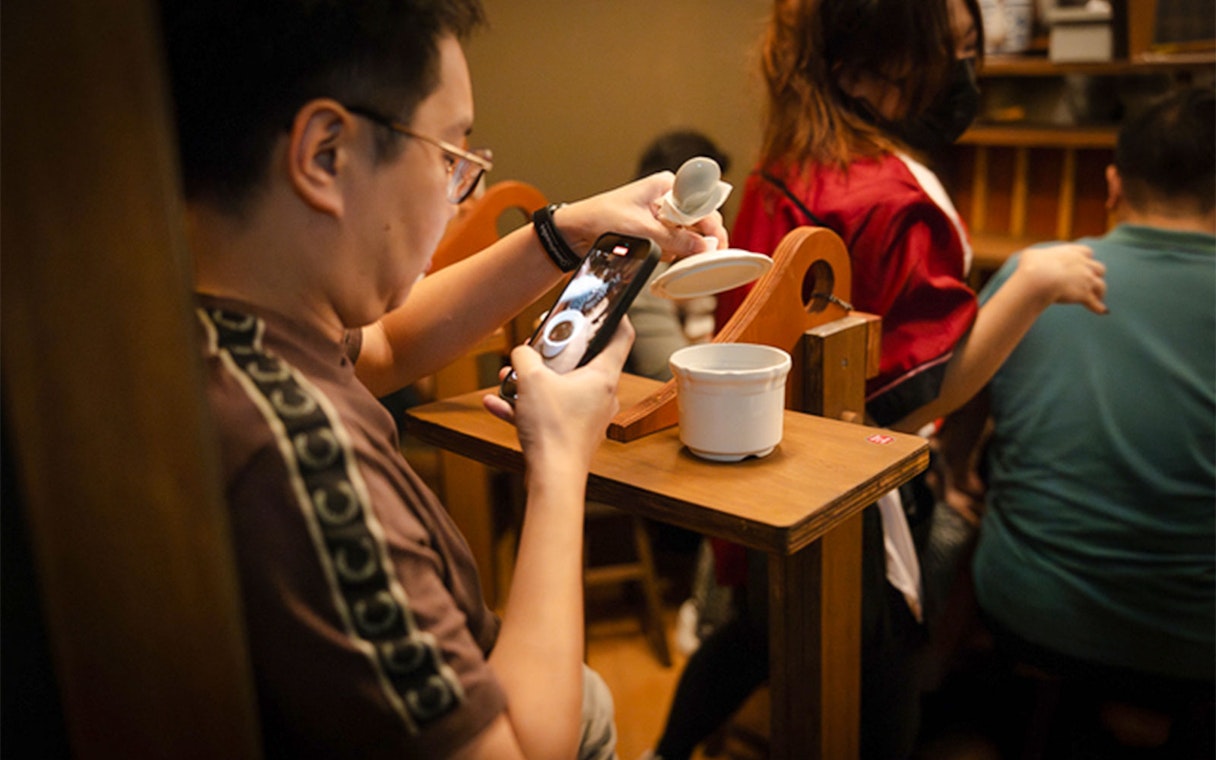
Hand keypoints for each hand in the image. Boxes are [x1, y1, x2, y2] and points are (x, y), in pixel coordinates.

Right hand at [483, 318, 634, 472]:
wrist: (552, 478)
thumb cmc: (552, 430)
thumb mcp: (531, 378)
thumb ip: (524, 355)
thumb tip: (521, 352)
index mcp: (603, 376)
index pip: (621, 336)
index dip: (614, 316)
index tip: (603, 306)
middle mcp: (602, 396)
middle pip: (584, 362)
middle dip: (554, 353)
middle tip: (537, 346)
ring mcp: (588, 416)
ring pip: (561, 388)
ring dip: (533, 381)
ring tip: (509, 377)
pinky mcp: (572, 433)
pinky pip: (548, 411)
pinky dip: (525, 406)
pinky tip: (496, 403)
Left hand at [554, 174, 728, 261]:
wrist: (575, 232)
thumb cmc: (601, 218)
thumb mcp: (640, 229)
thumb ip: (674, 240)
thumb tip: (703, 248)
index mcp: (667, 186)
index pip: (702, 201)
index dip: (712, 223)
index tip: (716, 244)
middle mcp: (669, 199)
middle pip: (701, 220)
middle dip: (702, 240)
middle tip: (706, 259)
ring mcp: (664, 217)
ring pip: (690, 235)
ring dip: (686, 250)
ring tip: (679, 258)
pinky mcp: (657, 233)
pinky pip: (676, 245)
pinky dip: (675, 255)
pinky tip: (666, 259)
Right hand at [1016, 244, 1107, 313]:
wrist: (1038, 280)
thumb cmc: (1031, 266)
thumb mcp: (1031, 255)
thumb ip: (1035, 256)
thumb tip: (1030, 258)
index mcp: (1072, 252)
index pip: (1087, 252)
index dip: (1086, 259)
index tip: (1083, 264)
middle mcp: (1083, 264)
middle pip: (1099, 268)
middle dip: (1096, 275)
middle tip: (1091, 282)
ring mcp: (1086, 280)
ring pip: (1101, 285)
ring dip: (1100, 292)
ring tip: (1098, 298)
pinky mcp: (1085, 295)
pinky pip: (1096, 303)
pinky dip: (1099, 307)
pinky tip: (1102, 311)